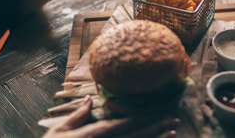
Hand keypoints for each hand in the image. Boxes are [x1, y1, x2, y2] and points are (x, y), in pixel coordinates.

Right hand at [42, 96, 179, 137]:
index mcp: (95, 134)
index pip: (127, 124)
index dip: (147, 119)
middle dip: (158, 128)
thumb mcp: (58, 132)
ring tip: (172, 133)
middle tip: (175, 121)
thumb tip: (90, 99)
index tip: (163, 113)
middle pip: (137, 135)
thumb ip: (77, 116)